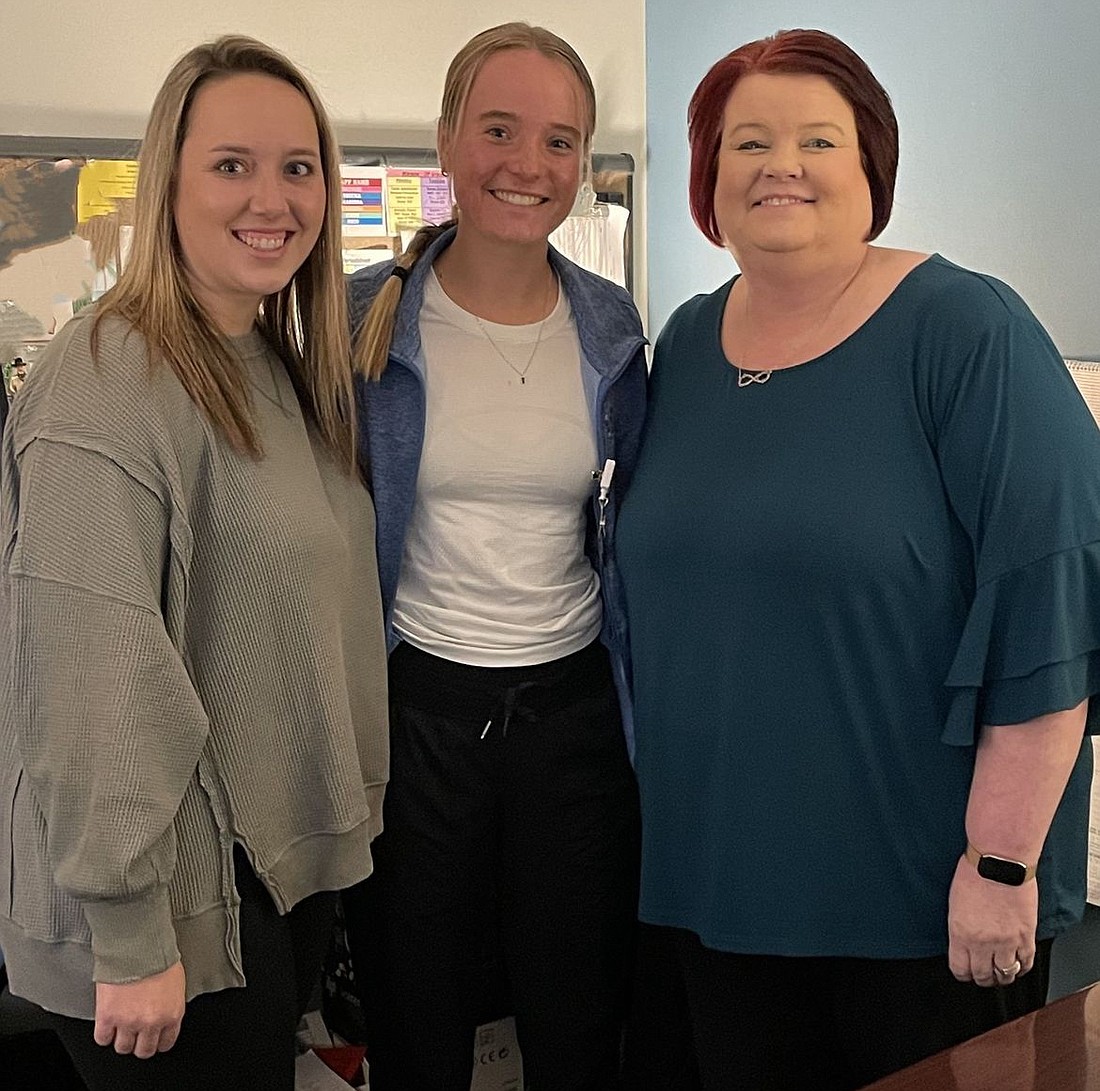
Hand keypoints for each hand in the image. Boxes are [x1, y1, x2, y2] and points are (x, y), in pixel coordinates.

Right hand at [93, 961, 185, 1057]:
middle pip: (144, 1050)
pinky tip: (108, 1024)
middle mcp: (151, 1022)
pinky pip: (102, 1039)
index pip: (166, 1042)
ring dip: (122, 1039)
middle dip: (140, 1043)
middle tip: (137, 1034)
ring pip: (123, 1048)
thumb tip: (165, 1012)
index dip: (158, 1041)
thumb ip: (170, 1003)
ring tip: (121, 1027)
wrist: (138, 945)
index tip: (154, 1038)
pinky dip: (104, 1034)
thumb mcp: (176, 982)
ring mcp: (128, 1022)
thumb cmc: (159, 956)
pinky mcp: (107, 1018)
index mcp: (172, 1013)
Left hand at [947, 855, 1036, 986]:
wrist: (999, 862)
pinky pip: (1026, 963)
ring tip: (1001, 972)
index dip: (963, 973)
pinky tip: (1019, 965)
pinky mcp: (1026, 936)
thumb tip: (963, 942)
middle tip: (984, 975)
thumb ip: (959, 927)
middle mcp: (983, 942)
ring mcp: (1007, 942)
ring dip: (1003, 976)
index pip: (960, 969)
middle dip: (983, 978)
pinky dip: (1022, 967)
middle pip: (983, 976)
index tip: (965, 972)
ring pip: (1006, 975)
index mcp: (960, 933)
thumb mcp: (955, 904)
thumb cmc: (974, 873)